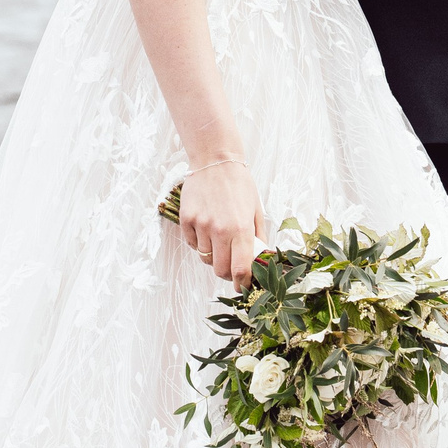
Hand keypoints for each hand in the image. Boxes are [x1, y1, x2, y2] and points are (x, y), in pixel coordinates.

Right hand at [178, 159, 265, 283]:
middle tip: (231, 266)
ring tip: (219, 240)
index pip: (240, 269)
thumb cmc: (239, 184)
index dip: (242, 284)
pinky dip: (200, 243)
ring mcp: (201, 225)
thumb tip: (260, 259)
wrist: (215, 160)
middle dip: (226, 273)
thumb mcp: (256, 209)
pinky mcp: (186, 220)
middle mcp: (220, 230)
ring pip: (205, 258)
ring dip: (213, 256)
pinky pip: (192, 244)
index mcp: (241, 229)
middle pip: (220, 270)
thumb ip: (258, 236)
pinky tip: (206, 229)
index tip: (243, 287)